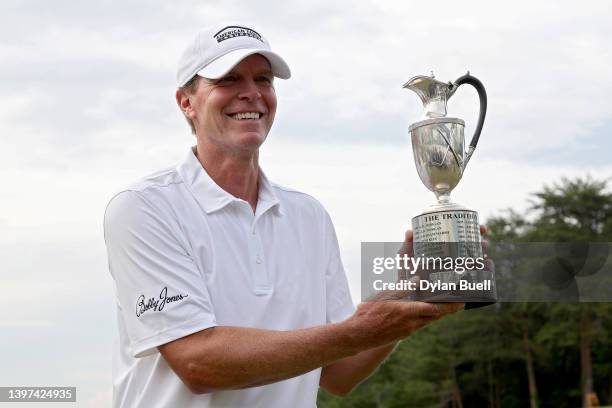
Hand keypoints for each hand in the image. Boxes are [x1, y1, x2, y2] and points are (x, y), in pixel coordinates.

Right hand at [345, 297, 462, 348]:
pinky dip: (425, 317)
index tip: (462, 302)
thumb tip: (417, 280)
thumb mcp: (384, 296)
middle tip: (459, 303)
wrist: (358, 335)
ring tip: (443, 305)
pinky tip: (422, 312)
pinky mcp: (402, 334)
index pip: (436, 309)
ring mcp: (407, 331)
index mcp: (408, 312)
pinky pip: (419, 325)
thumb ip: (402, 288)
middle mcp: (412, 324)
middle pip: (435, 316)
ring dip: (436, 313)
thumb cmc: (369, 314)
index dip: (451, 306)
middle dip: (448, 310)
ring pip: (428, 321)